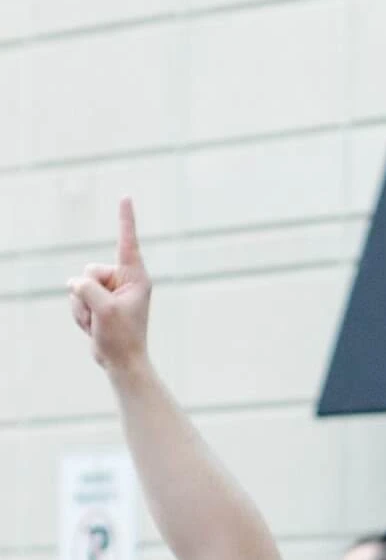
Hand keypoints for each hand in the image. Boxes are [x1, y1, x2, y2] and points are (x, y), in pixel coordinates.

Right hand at [68, 198, 153, 374]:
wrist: (121, 363)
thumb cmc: (121, 338)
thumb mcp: (103, 310)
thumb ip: (87, 288)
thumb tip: (75, 283)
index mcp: (136, 278)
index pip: (128, 242)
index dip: (125, 219)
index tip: (126, 197)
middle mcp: (124, 281)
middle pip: (89, 270)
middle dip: (87, 293)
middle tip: (102, 315)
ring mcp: (110, 291)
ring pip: (79, 285)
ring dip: (82, 307)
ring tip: (99, 323)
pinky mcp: (99, 301)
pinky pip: (76, 297)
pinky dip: (79, 313)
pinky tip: (93, 326)